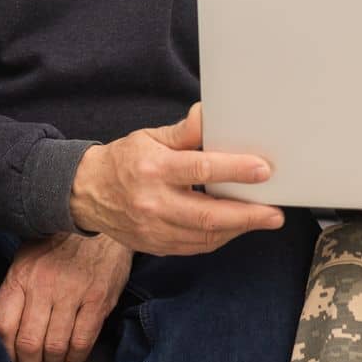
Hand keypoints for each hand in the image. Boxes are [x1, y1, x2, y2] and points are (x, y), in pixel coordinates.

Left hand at [0, 231, 132, 361]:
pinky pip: (83, 340)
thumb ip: (16, 291)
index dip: (3, 354)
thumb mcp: (27, 258)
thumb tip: (4, 333)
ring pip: (55, 346)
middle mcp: (44, 285)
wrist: (101, 222)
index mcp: (21, 275)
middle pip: (27, 343)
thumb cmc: (59, 243)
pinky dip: (75, 357)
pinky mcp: (98, 298)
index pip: (1, 325)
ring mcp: (73, 292)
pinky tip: (72, 357)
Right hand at [69, 103, 284, 255]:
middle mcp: (154, 203)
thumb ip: (185, 132)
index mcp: (154, 169)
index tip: (263, 170)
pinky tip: (235, 227)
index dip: (235, 170)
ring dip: (238, 229)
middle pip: (208, 215)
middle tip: (274, 213)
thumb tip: (210, 114)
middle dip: (247, 215)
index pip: (201, 169)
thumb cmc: (123, 161)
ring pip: (205, 237)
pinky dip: (219, 238)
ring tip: (262, 219)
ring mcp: (154, 229)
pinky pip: (195, 247)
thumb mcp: (150, 137)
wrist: (86, 194)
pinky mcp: (156, 246)